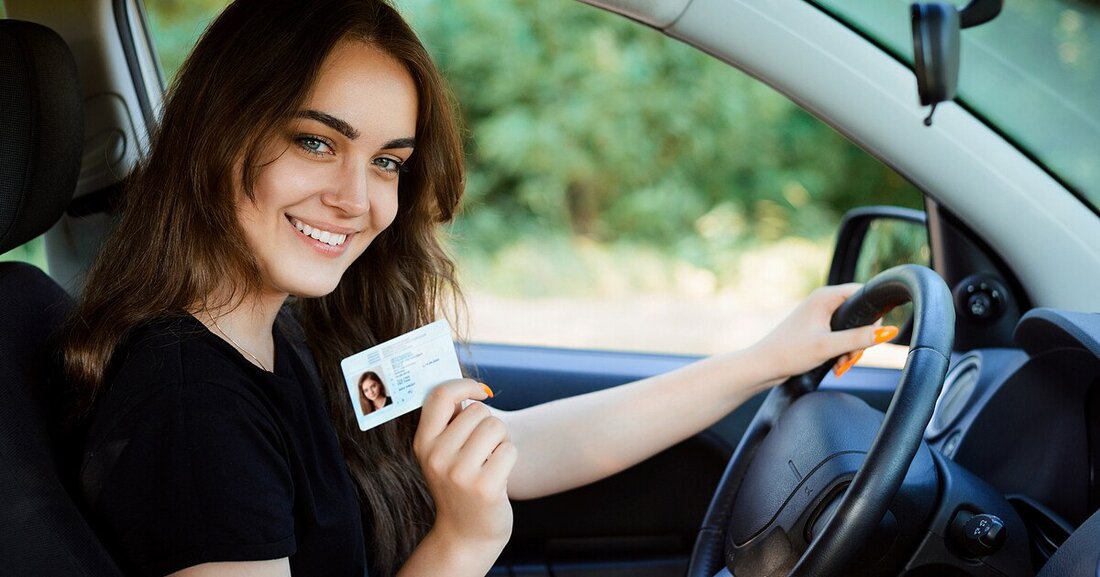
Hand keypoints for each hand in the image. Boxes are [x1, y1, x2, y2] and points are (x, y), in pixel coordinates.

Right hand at [413, 379, 516, 553]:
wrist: (466, 534)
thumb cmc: (460, 484)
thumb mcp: (443, 453)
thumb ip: (449, 421)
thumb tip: (468, 386)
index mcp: (423, 443)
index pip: (440, 396)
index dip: (464, 385)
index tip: (480, 391)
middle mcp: (436, 457)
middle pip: (478, 411)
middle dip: (488, 425)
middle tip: (483, 450)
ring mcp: (459, 473)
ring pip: (496, 427)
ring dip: (501, 441)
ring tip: (490, 462)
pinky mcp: (484, 487)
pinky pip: (509, 449)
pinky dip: (509, 458)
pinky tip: (498, 476)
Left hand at [750, 283, 895, 382]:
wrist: (764, 365)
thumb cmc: (790, 353)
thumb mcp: (829, 347)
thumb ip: (859, 339)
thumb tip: (888, 331)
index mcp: (825, 297)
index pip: (862, 293)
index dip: (872, 314)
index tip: (871, 336)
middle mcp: (822, 301)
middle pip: (858, 314)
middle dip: (861, 338)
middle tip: (851, 357)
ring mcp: (819, 314)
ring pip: (850, 327)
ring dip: (851, 347)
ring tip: (841, 364)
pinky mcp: (817, 327)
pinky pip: (840, 334)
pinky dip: (842, 349)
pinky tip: (837, 363)